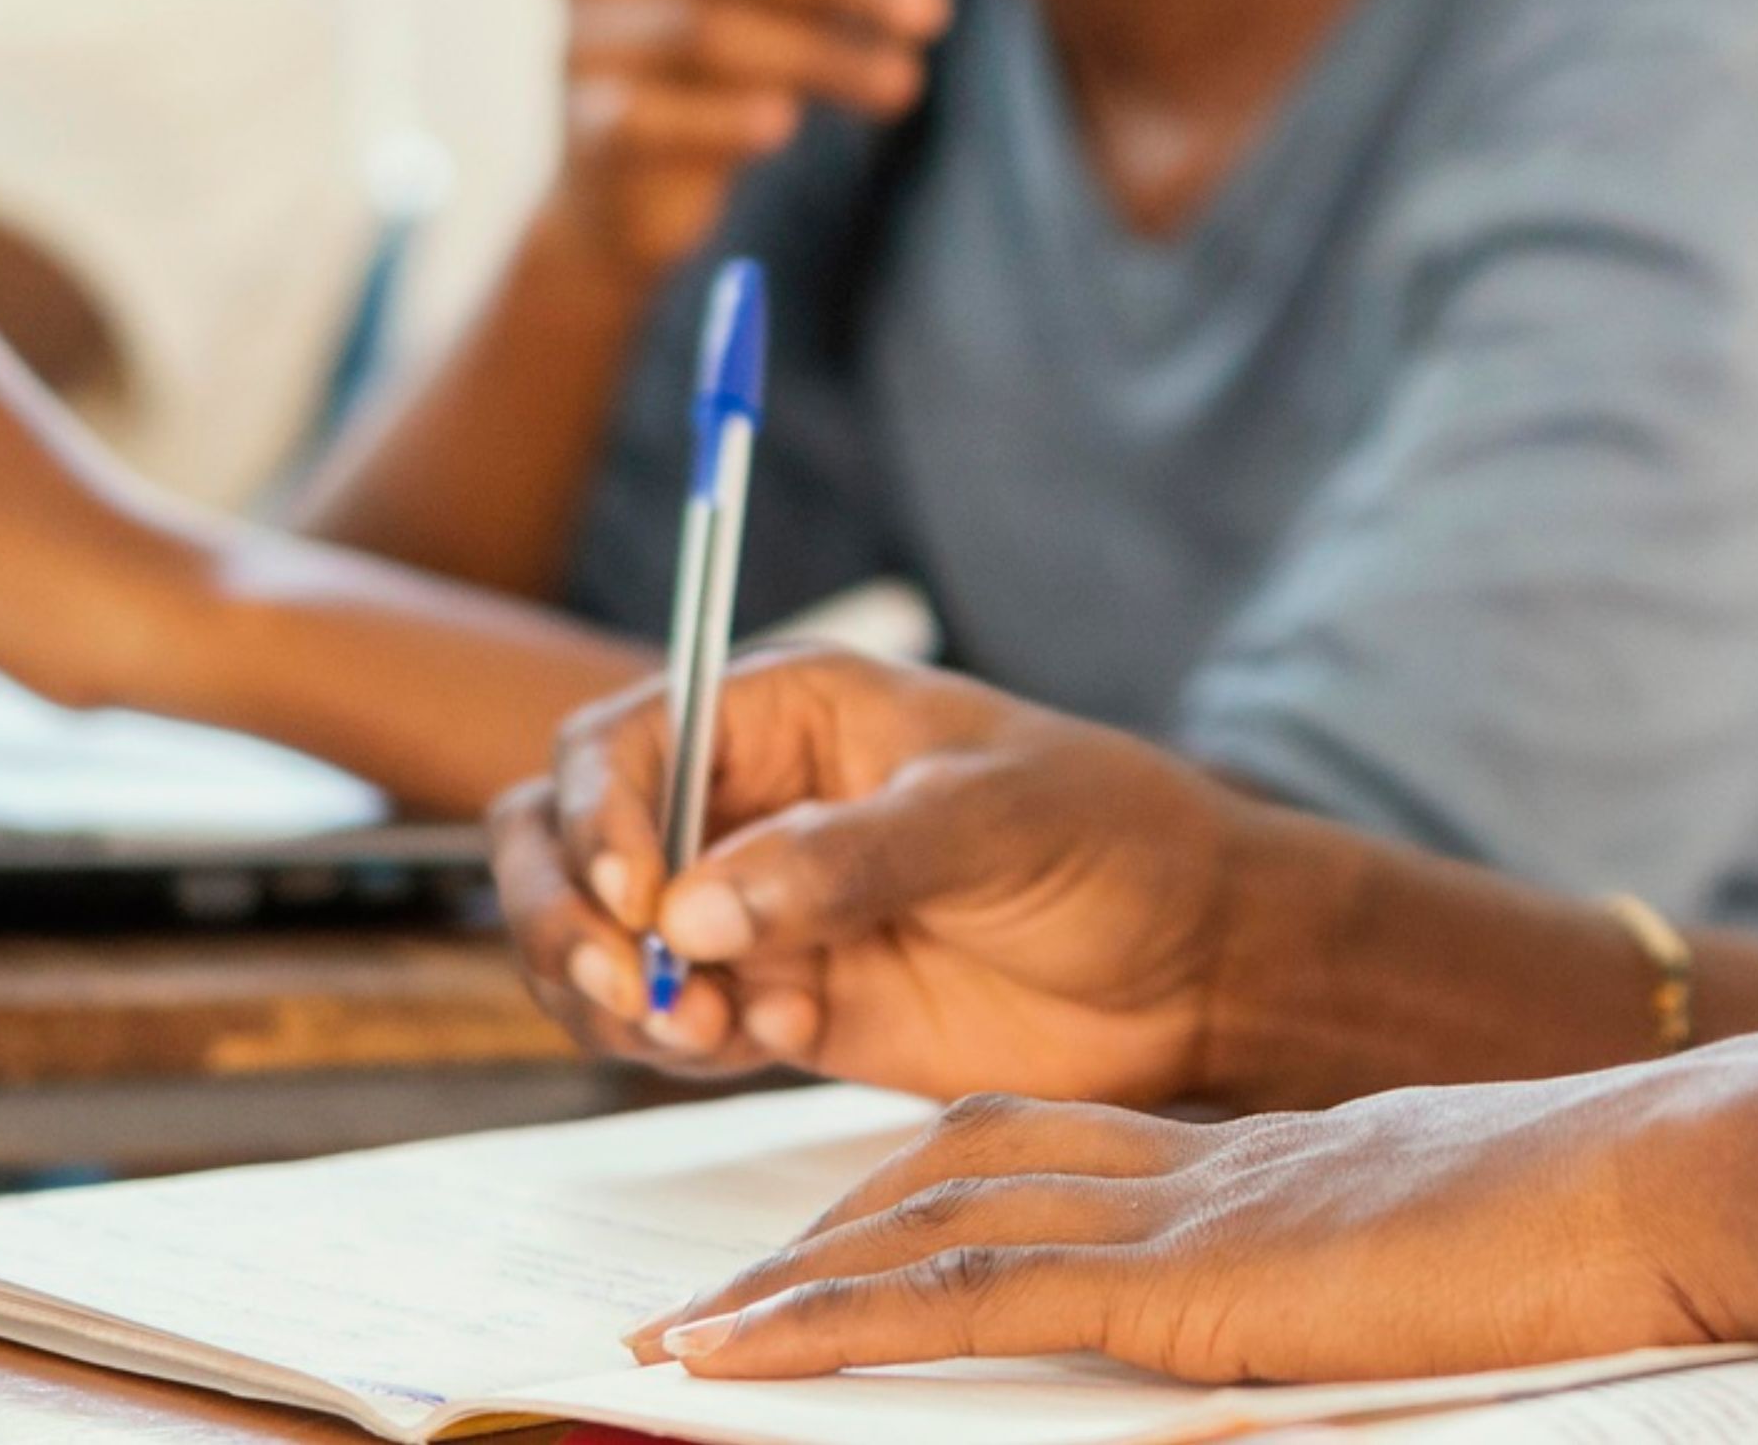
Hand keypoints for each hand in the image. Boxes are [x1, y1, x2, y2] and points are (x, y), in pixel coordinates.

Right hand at [490, 647, 1237, 1102]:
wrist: (1192, 963)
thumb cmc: (1114, 843)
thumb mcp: (992, 820)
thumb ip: (845, 858)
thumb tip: (696, 906)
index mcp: (787, 711)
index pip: (619, 746)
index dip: (598, 819)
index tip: (637, 901)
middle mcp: (748, 803)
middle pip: (565, 843)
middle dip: (568, 919)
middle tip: (640, 985)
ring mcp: (753, 907)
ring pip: (598, 947)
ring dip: (622, 997)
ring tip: (723, 1027)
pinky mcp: (776, 999)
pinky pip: (668, 1026)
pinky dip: (685, 1046)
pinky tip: (784, 1036)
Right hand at [548, 0, 949, 283]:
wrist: (628, 187)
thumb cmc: (725, 70)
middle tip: (934, 8)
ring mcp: (583, 41)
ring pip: (707, 32)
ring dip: (820, 55)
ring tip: (905, 82)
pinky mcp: (586, 126)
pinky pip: (651, 116)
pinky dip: (720, 119)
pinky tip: (782, 127)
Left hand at [634, 1065, 1757, 1387]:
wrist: (1676, 1179)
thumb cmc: (1626, 1235)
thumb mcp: (1470, 1257)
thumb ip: (1386, 1280)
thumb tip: (1368, 1317)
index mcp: (1278, 1163)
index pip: (1067, 1150)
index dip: (944, 1183)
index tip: (859, 1225)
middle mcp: (1212, 1166)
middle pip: (972, 1163)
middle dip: (836, 1223)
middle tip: (724, 1287)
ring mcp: (1195, 1213)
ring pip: (939, 1223)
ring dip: (795, 1283)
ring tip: (685, 1339)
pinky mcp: (1191, 1283)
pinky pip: (969, 1300)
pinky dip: (835, 1326)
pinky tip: (743, 1359)